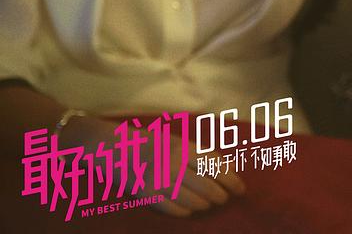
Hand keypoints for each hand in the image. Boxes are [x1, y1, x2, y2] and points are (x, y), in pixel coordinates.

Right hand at [65, 115, 244, 217]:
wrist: (110, 146)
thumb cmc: (147, 142)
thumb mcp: (176, 141)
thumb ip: (198, 153)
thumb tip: (226, 167)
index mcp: (184, 147)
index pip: (218, 168)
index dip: (233, 181)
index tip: (241, 189)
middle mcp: (174, 164)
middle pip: (209, 186)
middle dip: (221, 195)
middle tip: (224, 199)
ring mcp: (160, 180)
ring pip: (194, 200)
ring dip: (205, 204)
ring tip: (209, 204)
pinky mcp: (146, 194)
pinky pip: (173, 208)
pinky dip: (186, 211)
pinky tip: (191, 210)